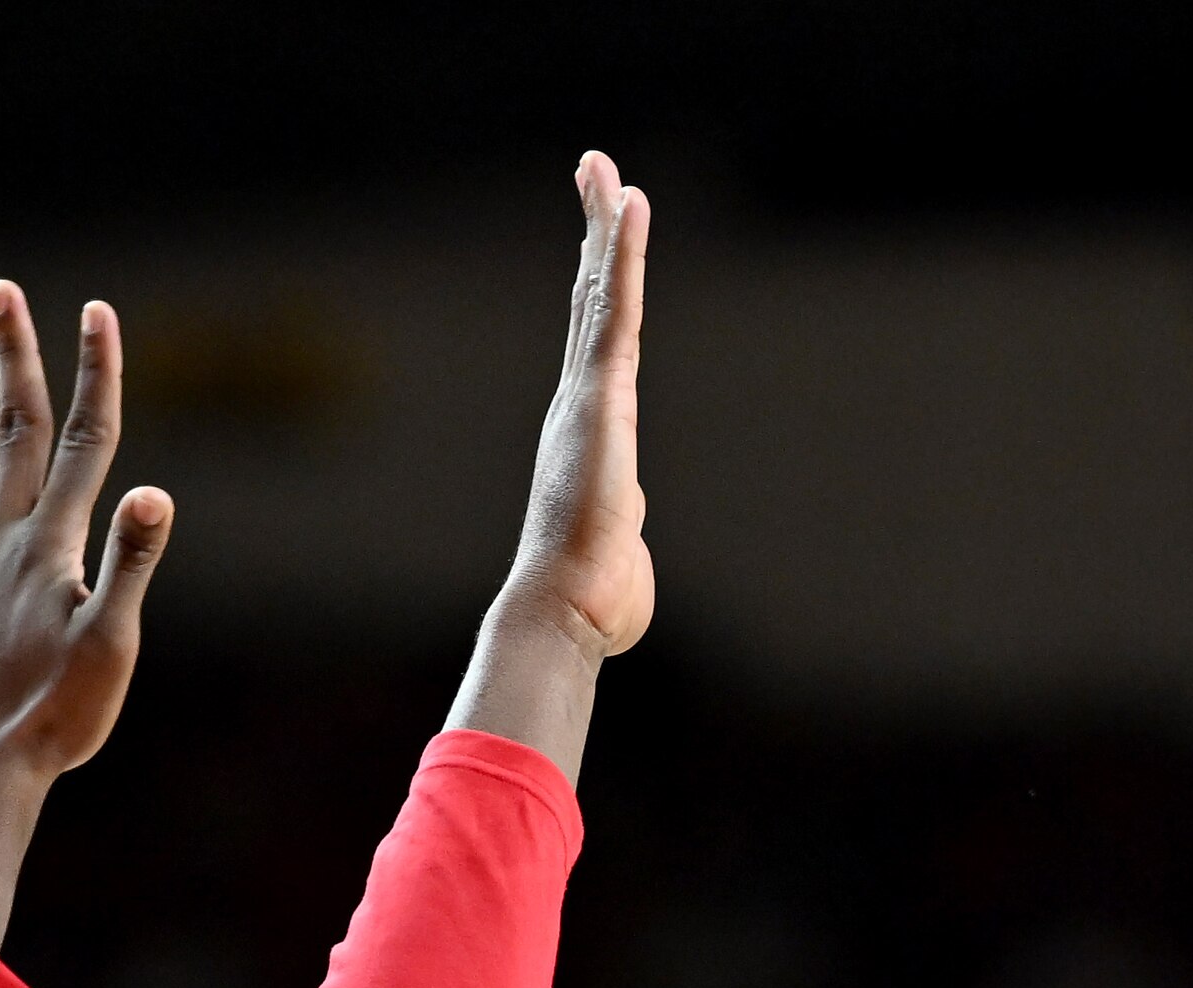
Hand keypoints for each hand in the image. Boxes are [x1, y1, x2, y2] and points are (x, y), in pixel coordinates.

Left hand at [0, 286, 175, 946]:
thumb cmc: (57, 719)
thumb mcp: (112, 646)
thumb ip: (130, 565)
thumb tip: (152, 493)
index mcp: (54, 543)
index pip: (86, 439)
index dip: (95, 373)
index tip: (96, 310)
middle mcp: (6, 539)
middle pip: (13, 428)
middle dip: (11, 355)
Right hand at [448, 153, 653, 780]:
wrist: (564, 613)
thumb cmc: (592, 607)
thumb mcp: (618, 565)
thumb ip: (622, 549)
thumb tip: (620, 574)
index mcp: (586, 439)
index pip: (597, 350)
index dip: (598, 291)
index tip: (600, 244)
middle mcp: (578, 408)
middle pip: (589, 304)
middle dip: (593, 237)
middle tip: (594, 174)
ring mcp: (586, 398)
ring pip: (599, 294)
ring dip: (603, 227)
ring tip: (603, 169)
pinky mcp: (602, 397)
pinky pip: (616, 311)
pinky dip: (623, 256)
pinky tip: (628, 206)